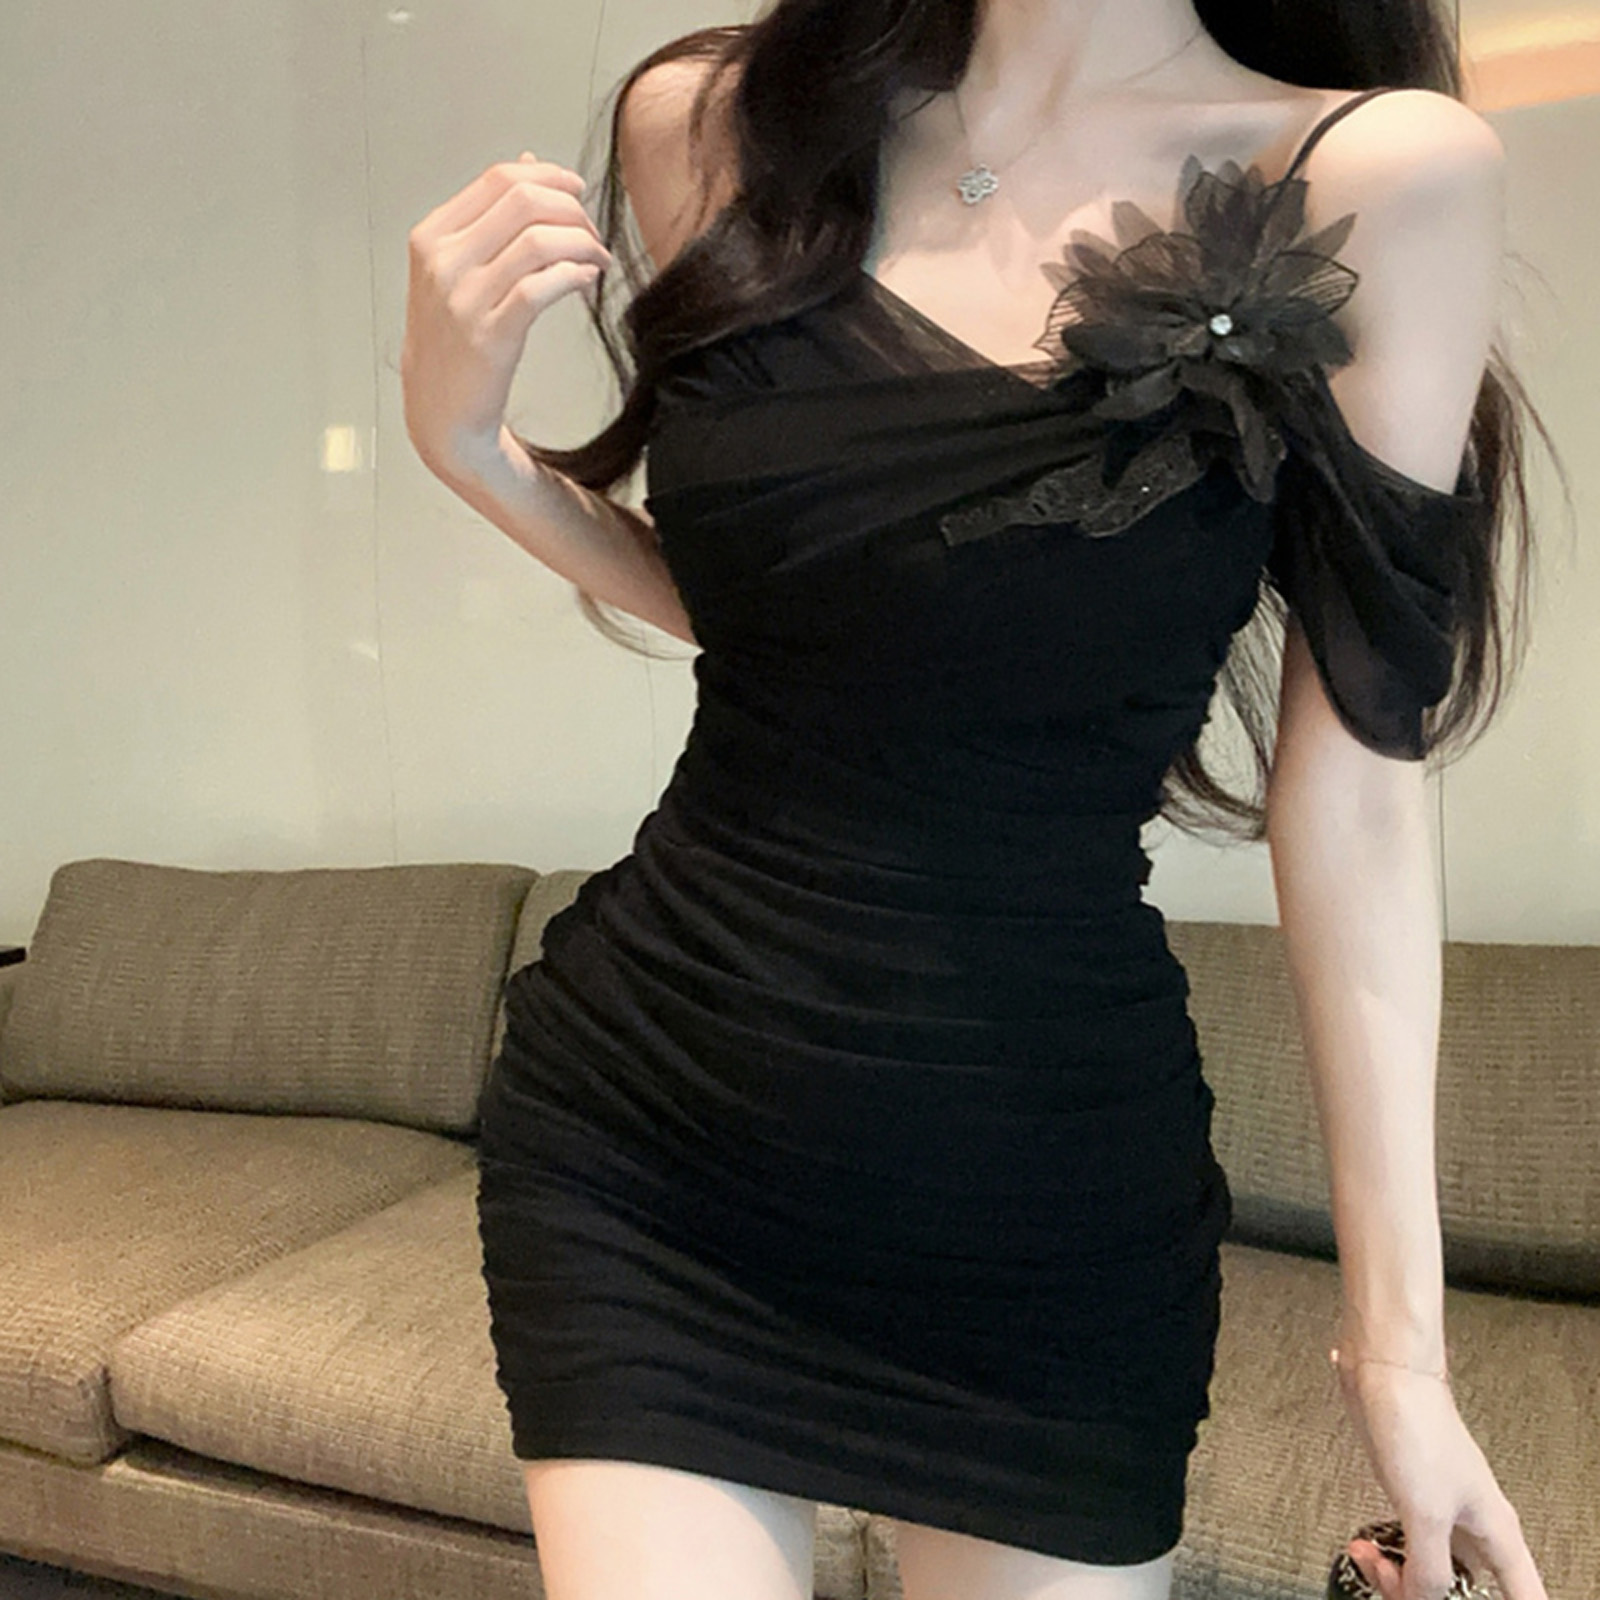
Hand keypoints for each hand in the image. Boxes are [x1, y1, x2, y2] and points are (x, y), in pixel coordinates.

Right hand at [402, 151, 612, 478]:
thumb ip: (491, 217)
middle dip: (572, 210)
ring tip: (597, 261)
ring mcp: (464, 299)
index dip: (550, 177)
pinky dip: (573, 276)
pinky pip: (541, 287)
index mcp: (433, 236)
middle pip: (523, 201)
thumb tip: (531, 163)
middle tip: (593, 234)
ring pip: (537, 240)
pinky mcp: (490, 335)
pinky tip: (585, 282)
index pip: (499, 179)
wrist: (441, 410)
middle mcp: (443, 261)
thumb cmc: (455, 340)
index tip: (578, 193)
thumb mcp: (459, 270)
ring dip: (582, 245)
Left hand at [1333, 1356, 1548, 1599]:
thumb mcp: (1427, 1512)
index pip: (1526, 1597)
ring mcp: (1442, 1513)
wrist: (1386, 1376)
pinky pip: (1406, 1545)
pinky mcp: (1411, 1499)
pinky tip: (1366, 1549)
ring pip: (1433, 1571)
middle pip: (1469, 1591)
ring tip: (1372, 1563)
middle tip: (1399, 1590)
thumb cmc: (1417, 1426)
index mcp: (1498, 1534)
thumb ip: (1430, 1567)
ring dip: (1400, 1578)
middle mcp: (1476, 1528)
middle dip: (1432, 1598)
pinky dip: (1387, 1555)